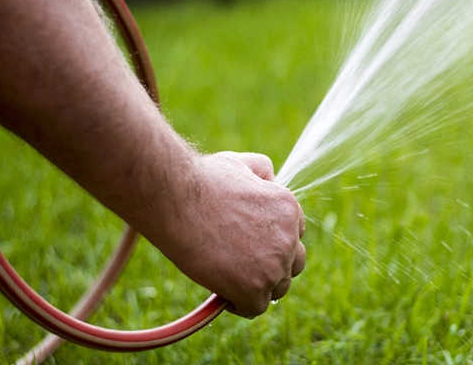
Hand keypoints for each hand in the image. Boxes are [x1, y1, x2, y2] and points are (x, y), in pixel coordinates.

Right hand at [141, 151, 305, 317]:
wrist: (178, 199)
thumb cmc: (203, 180)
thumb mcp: (241, 163)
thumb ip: (262, 171)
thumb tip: (270, 178)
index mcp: (289, 208)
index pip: (294, 236)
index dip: (273, 243)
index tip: (253, 247)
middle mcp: (288, 238)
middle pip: (292, 265)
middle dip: (271, 266)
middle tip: (243, 265)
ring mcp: (274, 265)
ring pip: (276, 289)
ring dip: (257, 286)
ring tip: (230, 278)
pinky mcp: (254, 287)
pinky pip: (255, 307)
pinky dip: (239, 304)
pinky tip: (222, 291)